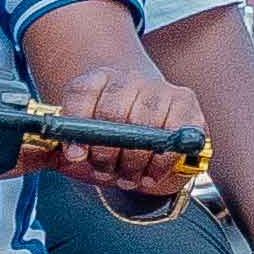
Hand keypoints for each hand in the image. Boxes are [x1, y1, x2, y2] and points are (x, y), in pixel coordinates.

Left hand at [40, 70, 203, 198]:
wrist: (145, 126)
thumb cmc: (110, 138)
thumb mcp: (80, 142)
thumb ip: (66, 147)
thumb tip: (72, 154)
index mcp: (96, 79)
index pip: (82, 94)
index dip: (77, 128)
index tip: (76, 155)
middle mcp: (129, 77)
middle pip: (114, 113)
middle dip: (107, 153)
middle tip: (106, 171)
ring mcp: (161, 88)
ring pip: (146, 127)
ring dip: (135, 161)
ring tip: (128, 176)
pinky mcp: (187, 104)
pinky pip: (175, 137)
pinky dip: (161, 162)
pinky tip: (151, 174)